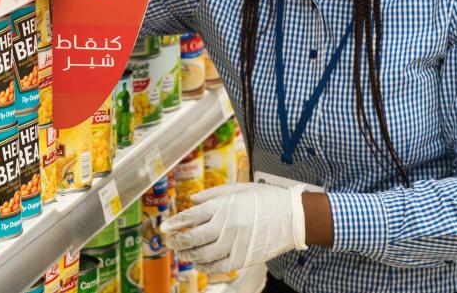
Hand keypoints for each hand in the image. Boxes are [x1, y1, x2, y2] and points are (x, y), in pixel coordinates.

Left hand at [160, 182, 306, 273]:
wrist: (292, 216)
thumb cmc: (265, 198)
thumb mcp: (239, 188)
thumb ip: (213, 194)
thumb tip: (192, 200)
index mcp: (223, 206)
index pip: (191, 216)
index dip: (174, 223)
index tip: (164, 228)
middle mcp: (226, 225)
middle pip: (193, 238)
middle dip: (177, 241)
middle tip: (170, 243)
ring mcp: (234, 243)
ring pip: (203, 255)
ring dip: (189, 255)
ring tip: (184, 253)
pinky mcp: (243, 258)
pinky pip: (218, 267)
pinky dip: (206, 267)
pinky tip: (201, 263)